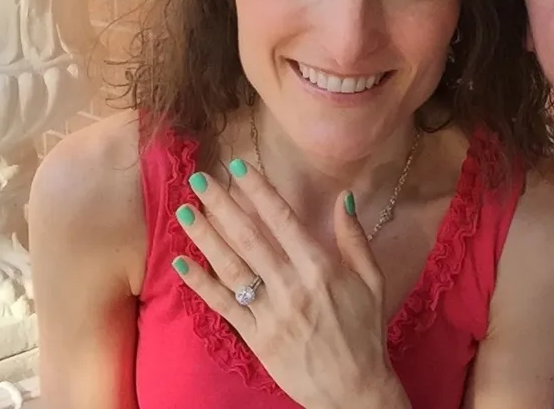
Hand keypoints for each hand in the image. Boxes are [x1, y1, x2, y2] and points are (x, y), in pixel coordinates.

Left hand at [172, 158, 409, 408]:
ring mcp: (271, 314)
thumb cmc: (366, 332)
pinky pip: (224, 306)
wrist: (354, 391)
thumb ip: (355, 238)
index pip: (283, 220)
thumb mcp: (372, 280)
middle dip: (222, 206)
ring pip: (231, 268)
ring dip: (205, 237)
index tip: (237, 167)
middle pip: (250, 238)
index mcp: (321, 268)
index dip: (259, 192)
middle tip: (198, 180)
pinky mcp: (256, 338)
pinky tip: (182, 263)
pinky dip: (201, 285)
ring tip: (184, 211)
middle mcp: (292, 287)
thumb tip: (344, 197)